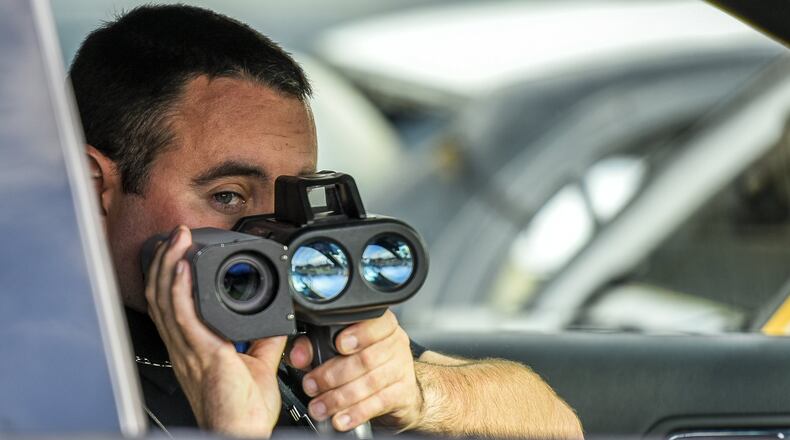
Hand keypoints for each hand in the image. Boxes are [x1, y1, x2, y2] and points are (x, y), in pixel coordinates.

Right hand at [145, 225, 284, 437]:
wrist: (240, 433)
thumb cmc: (242, 412)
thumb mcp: (259, 365)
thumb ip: (266, 341)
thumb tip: (278, 321)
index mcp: (194, 349)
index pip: (173, 306)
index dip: (170, 278)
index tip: (182, 253)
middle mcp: (185, 347)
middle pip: (161, 297)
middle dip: (164, 262)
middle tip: (175, 236)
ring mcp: (188, 350)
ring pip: (165, 300)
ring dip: (168, 265)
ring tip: (176, 240)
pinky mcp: (200, 353)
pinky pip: (181, 315)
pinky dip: (178, 289)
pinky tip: (181, 268)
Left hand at [287, 310, 422, 431]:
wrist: (396, 387)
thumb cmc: (365, 362)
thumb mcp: (339, 349)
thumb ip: (314, 347)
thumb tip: (298, 355)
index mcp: (381, 325)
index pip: (376, 322)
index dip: (358, 334)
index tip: (339, 345)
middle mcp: (394, 344)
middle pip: (366, 358)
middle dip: (333, 375)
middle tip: (312, 386)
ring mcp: (401, 368)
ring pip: (370, 382)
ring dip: (339, 397)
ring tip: (320, 407)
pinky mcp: (403, 392)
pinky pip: (378, 403)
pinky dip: (356, 412)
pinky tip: (341, 418)